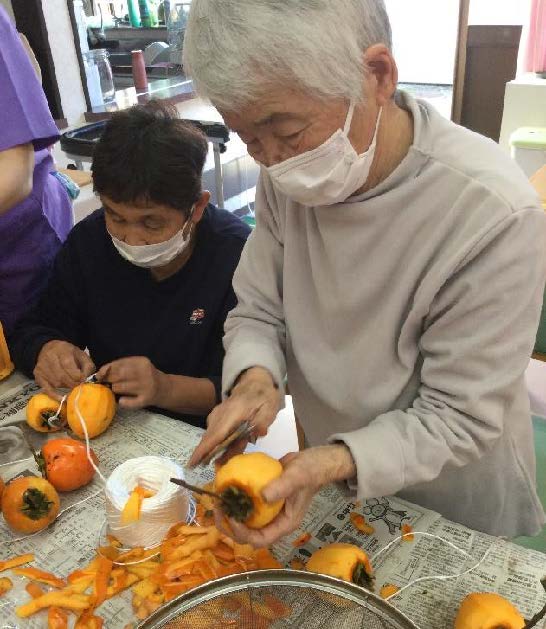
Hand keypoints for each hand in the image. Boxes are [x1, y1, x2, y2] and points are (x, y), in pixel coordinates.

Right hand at [34, 340, 95, 399]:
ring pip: (56, 383)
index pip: (68, 366)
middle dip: (73, 383)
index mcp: (62, 350)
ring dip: (65, 387)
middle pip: (62, 376)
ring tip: (71, 385)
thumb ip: (87, 366)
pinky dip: (54, 395)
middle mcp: (49, 358)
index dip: (77, 376)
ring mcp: (41, 368)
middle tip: (79, 386)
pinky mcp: (38, 376)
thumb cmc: (69, 354)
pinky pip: (46, 389)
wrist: (50, 349)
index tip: (83, 380)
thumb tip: (86, 379)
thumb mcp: (81, 355)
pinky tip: (62, 398)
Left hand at [97, 356, 162, 409]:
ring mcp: (146, 387)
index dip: (106, 369)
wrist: (164, 389)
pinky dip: (122, 402)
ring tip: (118, 390)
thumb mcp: (137, 366)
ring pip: (119, 387)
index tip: (100, 375)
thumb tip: (100, 373)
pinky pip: (127, 402)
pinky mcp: (146, 400)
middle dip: (109, 380)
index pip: (118, 364)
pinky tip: (123, 400)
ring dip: (114, 389)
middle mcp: (145, 373)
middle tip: (109, 383)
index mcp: (142, 362)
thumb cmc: (145, 376)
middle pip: (118, 375)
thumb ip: (121, 366)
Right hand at [189, 367, 280, 466]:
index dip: (204, 449)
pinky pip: (214, 433)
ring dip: (213, 450)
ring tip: (219, 462)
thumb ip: (263, 422)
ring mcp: (217, 414)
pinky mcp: (217, 417)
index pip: (216, 434)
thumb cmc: (263, 397)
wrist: (255, 382)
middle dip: (203, 454)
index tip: (193, 462)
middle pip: (209, 437)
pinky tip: (225, 451)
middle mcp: (221, 414)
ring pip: (211, 436)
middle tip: (199, 469)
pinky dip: (217, 443)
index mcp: (233, 412)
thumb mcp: (269, 409)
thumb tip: (257, 434)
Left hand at [217, 445, 356, 546]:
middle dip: (229, 526)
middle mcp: (274, 521)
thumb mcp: (297, 477)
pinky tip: (224, 487)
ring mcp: (268, 511)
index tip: (231, 518)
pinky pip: (245, 505)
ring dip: (228, 513)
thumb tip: (262, 496)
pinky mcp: (262, 498)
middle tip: (218, 509)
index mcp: (284, 524)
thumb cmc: (309, 472)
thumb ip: (282, 487)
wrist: (314, 461)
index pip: (260, 540)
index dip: (243, 534)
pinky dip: (233, 499)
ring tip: (217, 500)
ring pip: (244, 520)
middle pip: (248, 534)